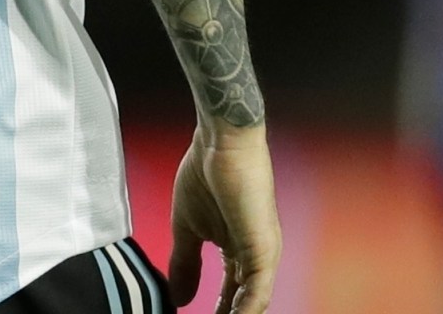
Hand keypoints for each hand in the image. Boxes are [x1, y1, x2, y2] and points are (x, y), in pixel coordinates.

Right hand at [168, 124, 279, 311]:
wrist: (219, 145)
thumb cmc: (205, 175)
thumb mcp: (187, 228)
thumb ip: (185, 263)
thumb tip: (178, 296)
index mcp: (237, 250)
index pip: (230, 294)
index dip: (216, 311)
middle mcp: (255, 257)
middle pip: (243, 302)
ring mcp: (262, 254)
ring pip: (254, 302)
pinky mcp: (264, 249)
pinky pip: (258, 291)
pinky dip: (247, 310)